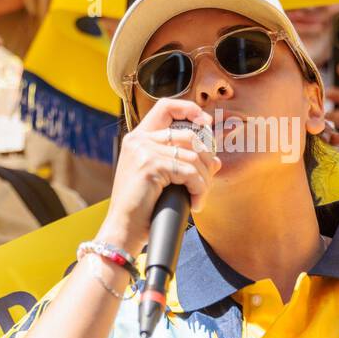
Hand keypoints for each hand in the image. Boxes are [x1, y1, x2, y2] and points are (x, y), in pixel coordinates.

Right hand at [96, 98, 220, 256]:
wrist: (122, 230)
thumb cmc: (141, 209)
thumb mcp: (162, 180)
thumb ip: (182, 163)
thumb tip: (216, 161)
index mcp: (137, 138)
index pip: (166, 107)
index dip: (190, 109)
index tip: (206, 124)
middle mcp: (138, 140)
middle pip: (189, 135)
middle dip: (207, 157)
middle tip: (207, 180)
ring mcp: (143, 151)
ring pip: (193, 155)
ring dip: (204, 179)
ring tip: (199, 196)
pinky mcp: (150, 166)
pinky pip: (189, 172)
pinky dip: (199, 189)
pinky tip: (195, 203)